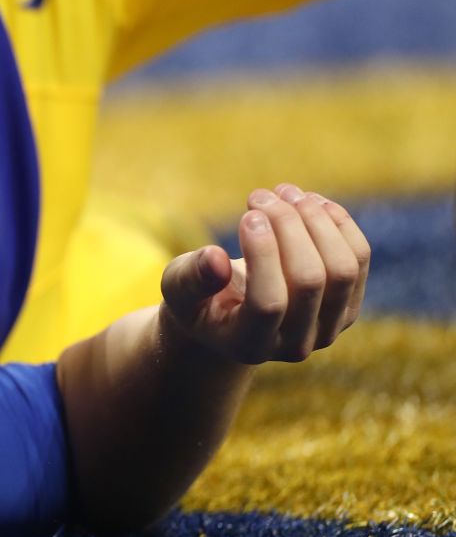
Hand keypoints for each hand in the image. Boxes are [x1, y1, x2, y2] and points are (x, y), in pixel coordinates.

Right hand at [159, 184, 370, 364]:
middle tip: (260, 195)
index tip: (247, 214)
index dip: (262, 254)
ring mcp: (328, 328)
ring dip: (316, 221)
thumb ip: (191, 278)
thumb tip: (215, 258)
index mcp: (250, 344)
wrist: (228, 316)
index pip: (269, 302)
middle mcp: (296, 344)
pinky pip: (357, 259)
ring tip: (285, 192)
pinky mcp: (348, 306)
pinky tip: (310, 202)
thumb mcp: (178, 289)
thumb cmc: (196, 298)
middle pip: (310, 280)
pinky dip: (337, 224)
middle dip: (288, 227)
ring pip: (341, 268)